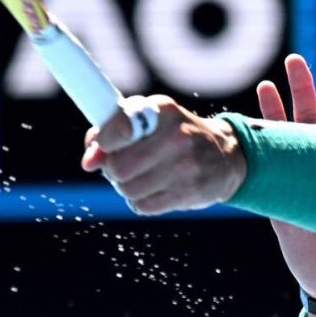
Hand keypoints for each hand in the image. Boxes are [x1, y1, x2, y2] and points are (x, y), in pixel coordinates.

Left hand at [81, 95, 245, 214]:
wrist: (226, 156)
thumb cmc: (176, 135)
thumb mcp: (148, 121)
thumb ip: (112, 132)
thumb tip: (88, 161)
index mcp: (162, 110)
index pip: (117, 128)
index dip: (102, 142)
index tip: (102, 146)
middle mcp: (176, 136)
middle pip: (118, 167)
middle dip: (113, 170)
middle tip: (123, 166)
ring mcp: (186, 165)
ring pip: (128, 189)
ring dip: (127, 188)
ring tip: (142, 177)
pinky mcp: (190, 192)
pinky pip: (143, 206)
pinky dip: (141, 201)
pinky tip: (155, 190)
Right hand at [257, 54, 315, 299]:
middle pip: (313, 119)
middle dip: (304, 89)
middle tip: (296, 60)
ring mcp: (297, 178)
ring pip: (286, 136)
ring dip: (278, 108)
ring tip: (270, 78)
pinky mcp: (276, 197)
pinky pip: (263, 165)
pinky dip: (256, 143)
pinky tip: (244, 120)